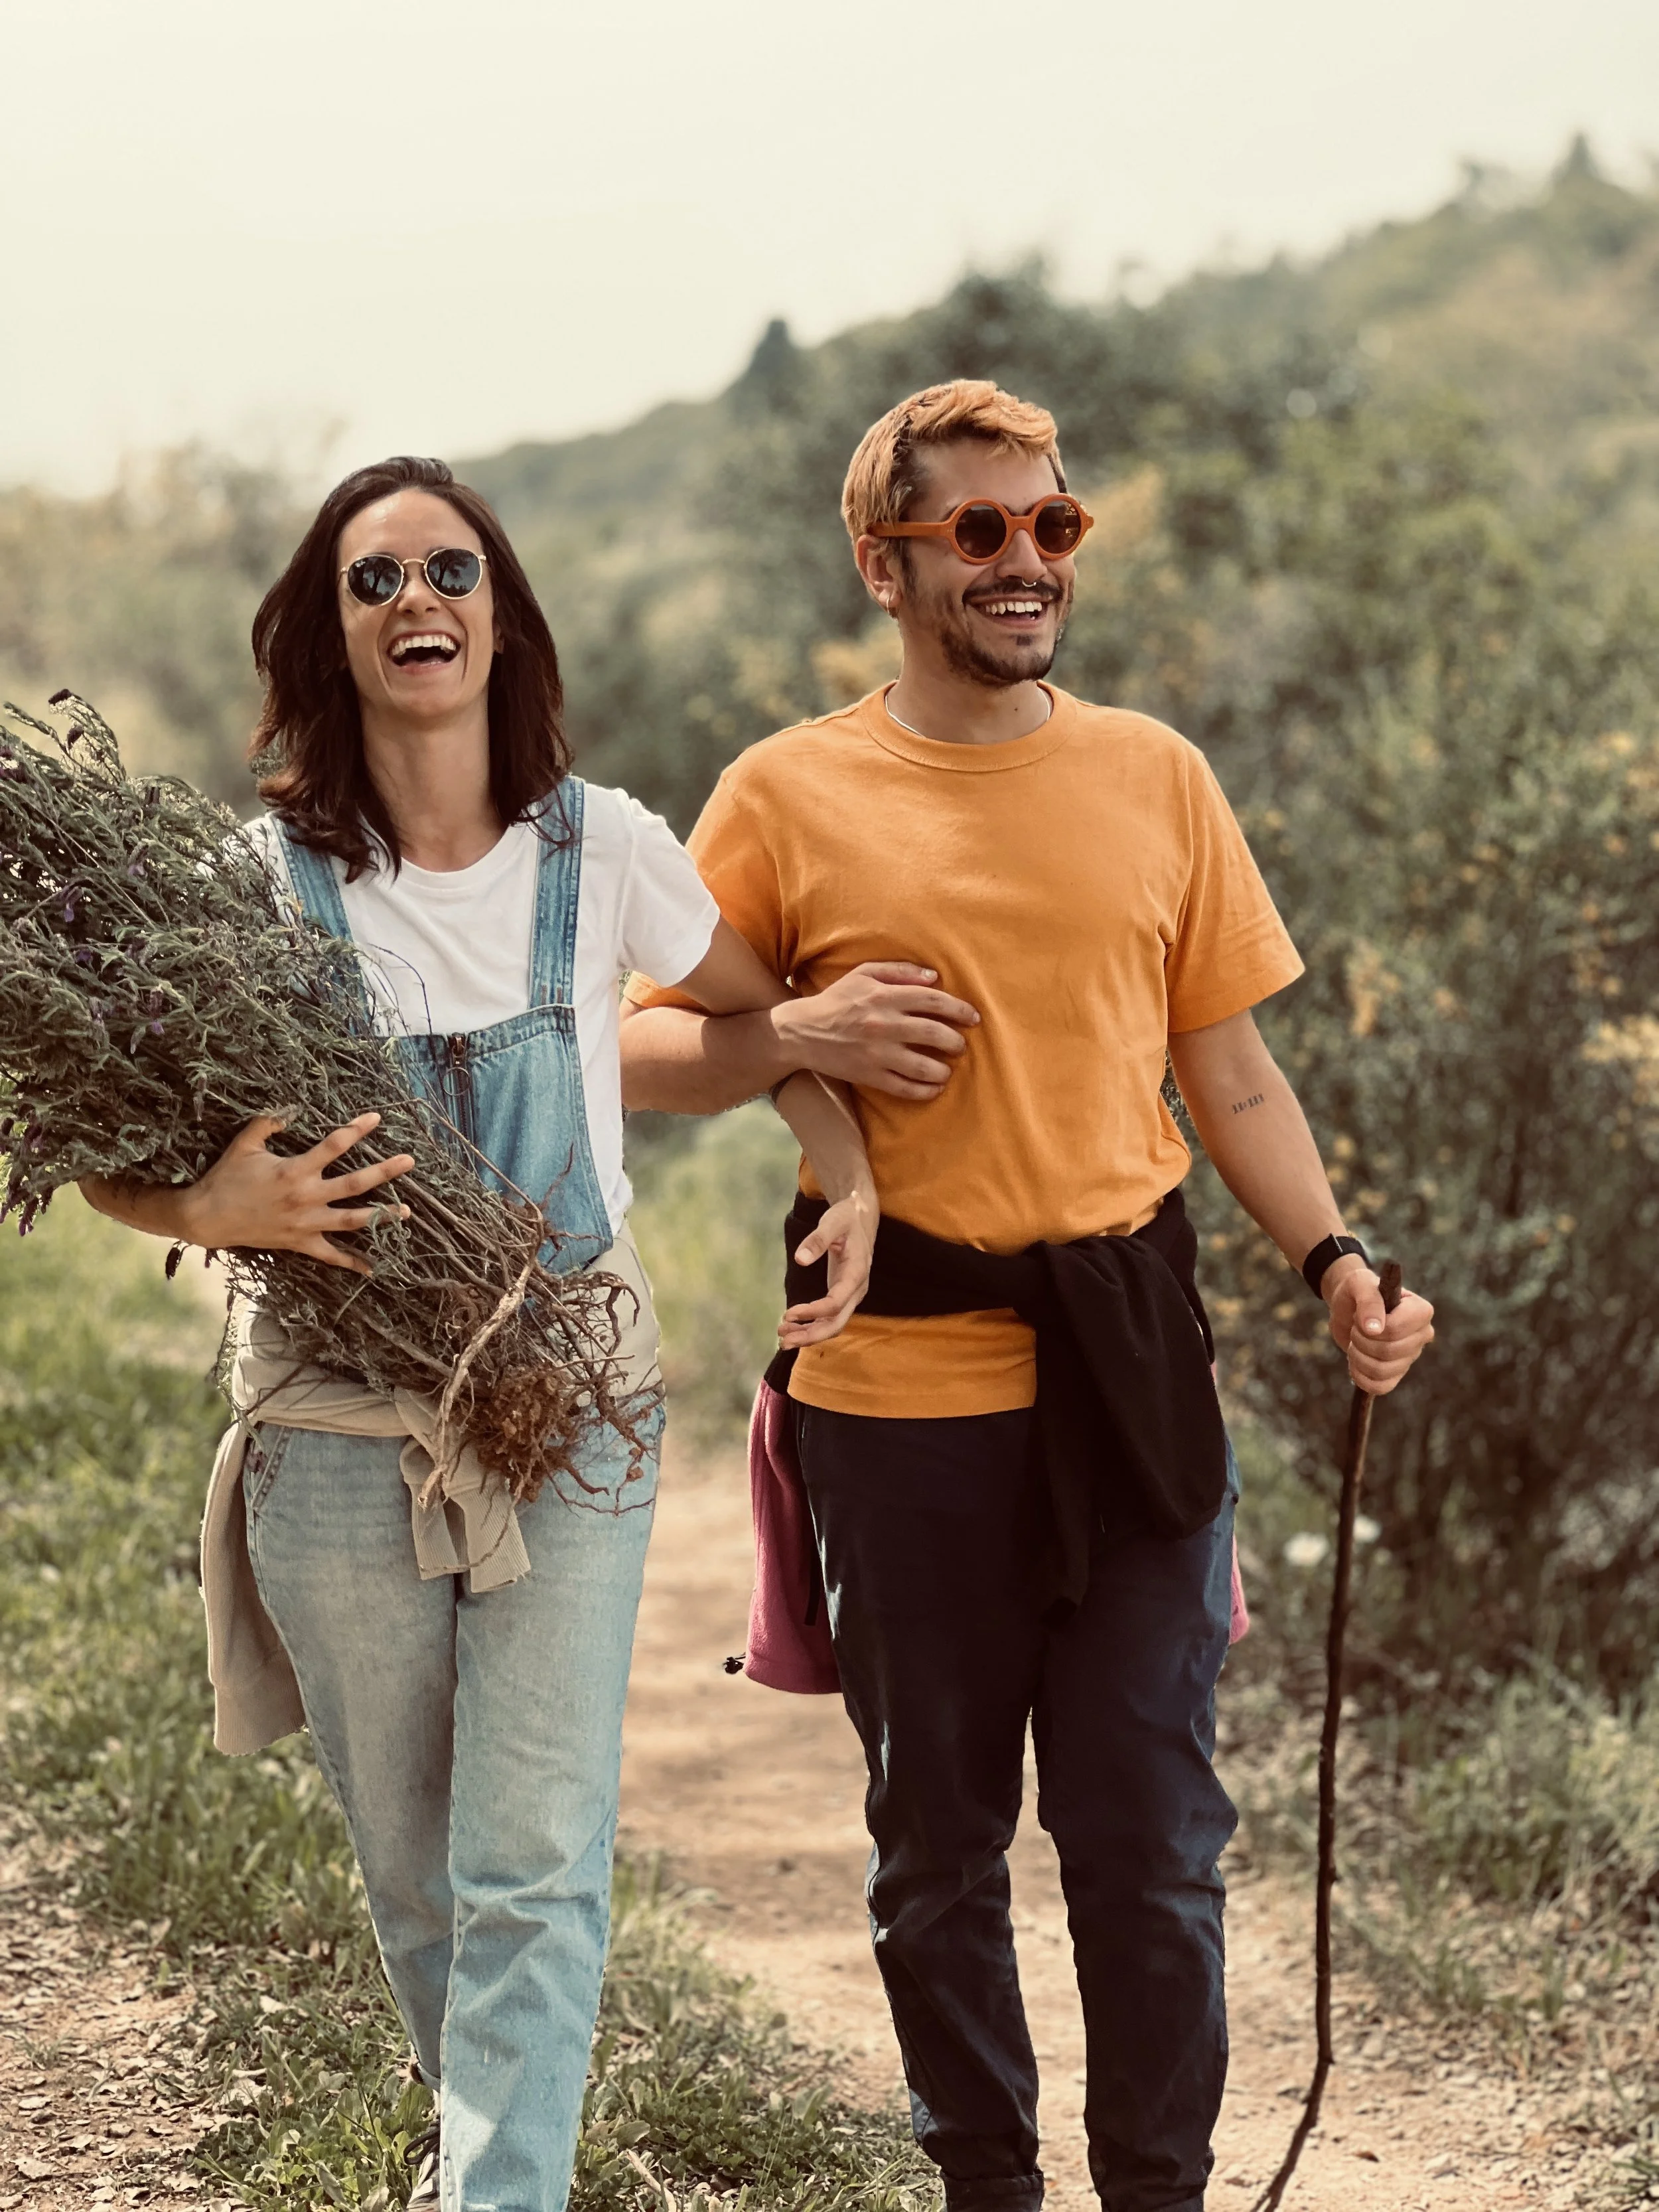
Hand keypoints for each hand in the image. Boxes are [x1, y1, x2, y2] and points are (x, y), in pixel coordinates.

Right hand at [180, 1111, 414, 1276]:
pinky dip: (351, 1263)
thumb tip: (291, 1108)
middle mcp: (306, 1197)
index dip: (357, 1130)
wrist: (207, 1217)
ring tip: (407, 1212)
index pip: (334, 1145)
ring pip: (352, 1220)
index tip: (377, 1118)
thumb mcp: (245, 1144)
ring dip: (381, 1216)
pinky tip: (373, 1267)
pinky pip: (330, 1256)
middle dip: (385, 1172)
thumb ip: (269, 1122)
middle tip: (410, 1162)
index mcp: (295, 1170)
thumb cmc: (226, 1177)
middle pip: (355, 1183)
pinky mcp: (300, 1243)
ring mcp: (306, 1223)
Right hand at [773, 961, 978, 1098]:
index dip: (958, 1009)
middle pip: (934, 1033)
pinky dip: (925, 1091)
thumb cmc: (837, 1000)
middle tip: (960, 1045)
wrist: (802, 1031)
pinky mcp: (869, 1075)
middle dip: (955, 1041)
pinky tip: (934, 1088)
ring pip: (923, 1065)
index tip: (973, 1018)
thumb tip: (934, 976)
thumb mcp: (864, 974)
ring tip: (947, 1070)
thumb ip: (899, 971)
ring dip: (943, 1069)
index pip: (932, 1000)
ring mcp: (877, 1053)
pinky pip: (904, 1088)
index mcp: (884, 995)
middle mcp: (883, 1024)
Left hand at [777, 1190, 874, 1348]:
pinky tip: (792, 1327)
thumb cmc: (846, 1218)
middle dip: (811, 1335)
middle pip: (837, 1323)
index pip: (835, 1303)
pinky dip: (811, 1326)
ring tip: (782, 1338)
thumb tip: (800, 1259)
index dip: (813, 1312)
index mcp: (856, 1273)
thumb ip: (817, 1240)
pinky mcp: (842, 1295)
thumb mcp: (832, 1222)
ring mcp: (850, 1295)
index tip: (788, 1314)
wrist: (860, 1218)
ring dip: (809, 1335)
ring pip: (833, 1325)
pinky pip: (829, 1318)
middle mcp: (856, 1290)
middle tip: (783, 1341)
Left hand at [1324, 1259, 1435, 1394]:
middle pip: (1389, 1351)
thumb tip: (1374, 1329)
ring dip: (1358, 1357)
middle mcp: (1422, 1335)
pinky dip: (1361, 1377)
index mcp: (1421, 1311)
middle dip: (1361, 1340)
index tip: (1360, 1317)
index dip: (1371, 1327)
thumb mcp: (1359, 1285)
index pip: (1396, 1330)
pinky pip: (1381, 1386)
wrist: (1347, 1306)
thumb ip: (1369, 1300)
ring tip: (1355, 1342)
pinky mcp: (1396, 1373)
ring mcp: (1410, 1357)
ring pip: (1383, 1370)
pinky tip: (1355, 1362)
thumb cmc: (1358, 1291)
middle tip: (1355, 1328)